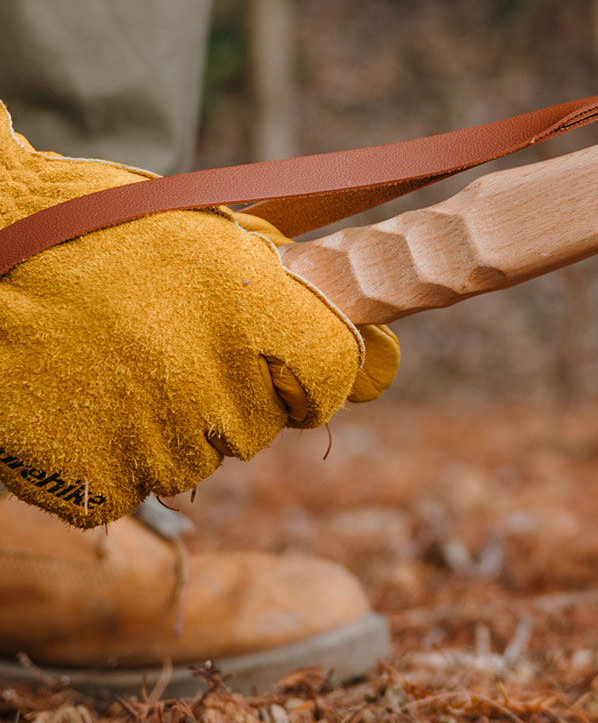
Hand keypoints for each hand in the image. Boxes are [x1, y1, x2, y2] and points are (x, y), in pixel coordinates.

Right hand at [0, 105, 398, 527]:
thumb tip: (385, 363)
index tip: (287, 365)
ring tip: (119, 367)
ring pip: (197, 460)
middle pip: (260, 426)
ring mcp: (157, 439)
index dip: (313, 375)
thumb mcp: (221, 243)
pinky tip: (87, 403)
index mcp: (259, 319)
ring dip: (171, 426)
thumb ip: (303, 303)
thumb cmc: (110, 234)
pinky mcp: (97, 479)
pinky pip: (134, 489)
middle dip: (232, 395)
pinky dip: (114, 458)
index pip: (332, 378)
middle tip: (172, 347)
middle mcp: (218, 387)